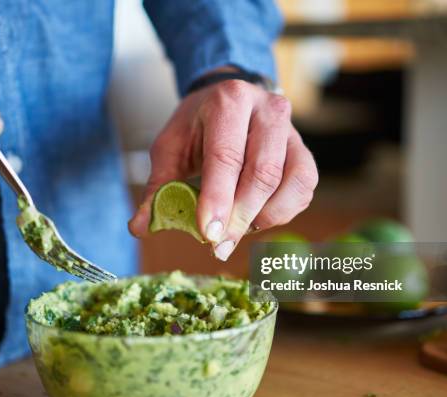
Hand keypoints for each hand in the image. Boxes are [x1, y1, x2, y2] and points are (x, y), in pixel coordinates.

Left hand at [129, 79, 317, 260]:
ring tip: (235, 230)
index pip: (226, 156)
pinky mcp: (305, 152)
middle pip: (263, 172)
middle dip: (240, 216)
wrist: (230, 101)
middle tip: (218, 245)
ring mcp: (293, 131)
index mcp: (230, 101)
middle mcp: (268, 110)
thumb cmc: (197, 126)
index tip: (207, 233)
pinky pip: (303, 189)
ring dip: (263, 217)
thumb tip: (141, 227)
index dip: (218, 198)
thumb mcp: (170, 147)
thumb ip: (159, 186)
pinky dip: (281, 212)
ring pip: (291, 182)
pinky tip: (255, 219)